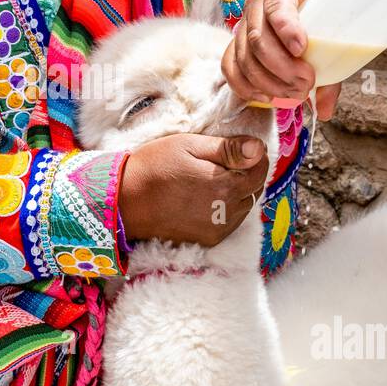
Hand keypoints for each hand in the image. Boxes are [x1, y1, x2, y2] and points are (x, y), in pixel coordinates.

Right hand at [117, 132, 268, 246]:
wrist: (125, 201)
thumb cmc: (154, 166)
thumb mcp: (189, 145)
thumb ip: (227, 149)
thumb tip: (258, 148)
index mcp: (225, 185)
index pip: (260, 169)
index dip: (254, 156)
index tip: (240, 148)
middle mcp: (226, 211)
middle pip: (254, 189)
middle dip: (246, 174)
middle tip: (224, 162)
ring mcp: (217, 228)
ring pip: (244, 207)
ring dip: (238, 193)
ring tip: (213, 180)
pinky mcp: (208, 240)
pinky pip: (230, 222)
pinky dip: (227, 209)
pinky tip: (207, 198)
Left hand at [221, 0, 375, 121]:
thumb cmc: (324, 16)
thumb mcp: (319, 53)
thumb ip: (319, 82)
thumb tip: (324, 113)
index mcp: (248, 34)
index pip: (232, 66)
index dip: (247, 88)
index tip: (275, 100)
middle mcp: (249, 16)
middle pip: (248, 57)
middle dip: (273, 82)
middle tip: (301, 90)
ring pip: (258, 39)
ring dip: (281, 65)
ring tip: (307, 77)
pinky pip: (277, 11)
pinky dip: (287, 32)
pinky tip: (300, 46)